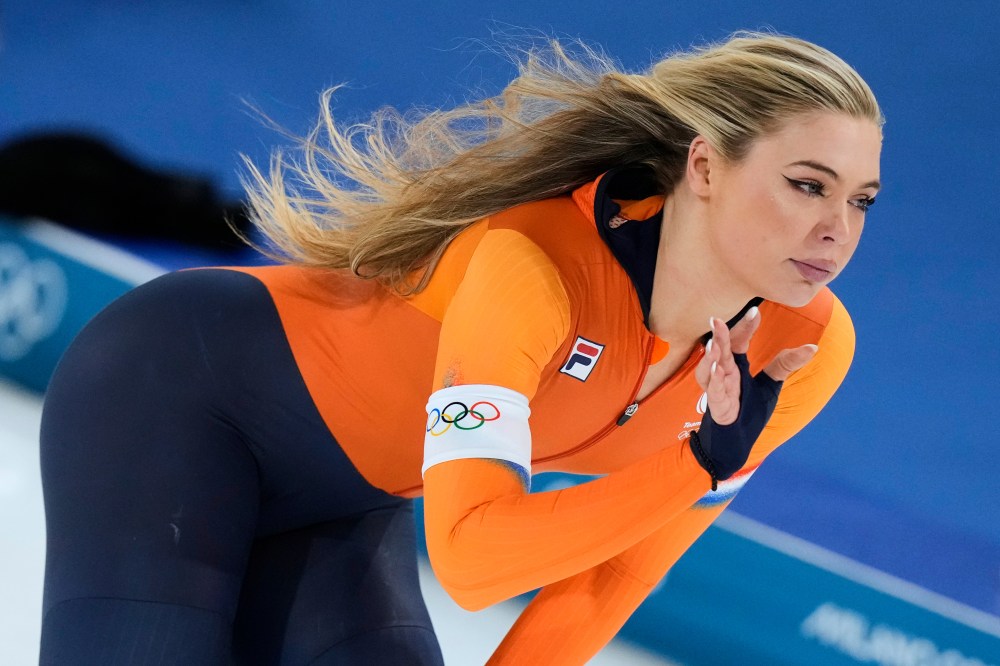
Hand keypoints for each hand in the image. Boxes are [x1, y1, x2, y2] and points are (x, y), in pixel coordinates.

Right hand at [689, 307, 817, 487]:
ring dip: (710, 358)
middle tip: (716, 319)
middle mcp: (724, 374)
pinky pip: (714, 393)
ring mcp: (718, 390)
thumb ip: (785, 364)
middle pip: (720, 351)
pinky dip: (714, 382)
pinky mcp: (718, 408)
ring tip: (713, 344)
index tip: (755, 311)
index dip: (745, 326)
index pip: (738, 341)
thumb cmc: (747, 410)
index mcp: (735, 365)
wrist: (734, 442)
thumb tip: (812, 346)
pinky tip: (717, 371)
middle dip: (718, 336)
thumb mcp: (770, 385)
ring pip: (710, 370)